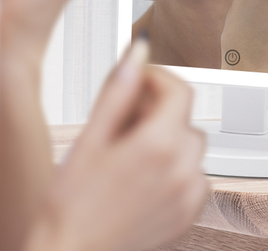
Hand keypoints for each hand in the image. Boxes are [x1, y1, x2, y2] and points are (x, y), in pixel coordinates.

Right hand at [25, 44, 207, 250]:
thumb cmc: (72, 205)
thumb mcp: (91, 138)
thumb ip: (119, 91)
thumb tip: (137, 54)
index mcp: (158, 145)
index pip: (179, 90)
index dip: (158, 78)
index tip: (140, 80)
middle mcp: (181, 169)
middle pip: (184, 116)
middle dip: (158, 109)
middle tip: (124, 120)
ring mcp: (187, 194)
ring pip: (191, 144)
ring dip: (168, 137)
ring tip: (130, 151)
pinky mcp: (188, 214)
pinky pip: (195, 175)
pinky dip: (176, 167)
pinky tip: (144, 175)